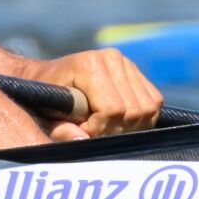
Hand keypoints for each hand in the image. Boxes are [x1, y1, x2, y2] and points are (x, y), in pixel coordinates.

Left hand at [16, 47, 162, 139]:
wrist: (48, 78)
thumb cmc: (45, 99)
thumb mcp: (46, 117)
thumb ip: (61, 130)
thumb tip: (82, 141)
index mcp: (88, 64)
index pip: (112, 109)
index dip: (99, 128)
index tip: (82, 130)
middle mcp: (111, 58)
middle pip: (133, 111)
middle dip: (114, 129)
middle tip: (93, 130)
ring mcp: (126, 63)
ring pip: (147, 108)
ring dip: (128, 125)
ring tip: (103, 125)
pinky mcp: (135, 72)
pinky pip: (153, 101)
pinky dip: (140, 118)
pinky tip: (116, 119)